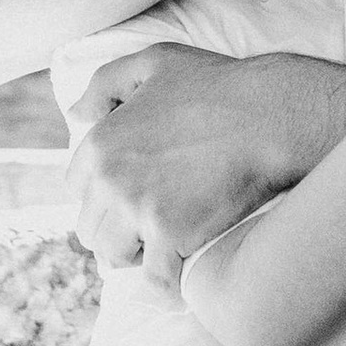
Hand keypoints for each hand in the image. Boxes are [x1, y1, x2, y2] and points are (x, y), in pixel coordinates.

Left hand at [68, 46, 300, 279]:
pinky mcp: (172, 237)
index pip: (77, 186)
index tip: (125, 196)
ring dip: (135, 255)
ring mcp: (140, 211)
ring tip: (159, 249)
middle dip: (115, 228)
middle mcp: (111, 179)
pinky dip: (165, 284)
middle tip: (144, 228)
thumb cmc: (219, 85)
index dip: (102, 192)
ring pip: (114, 255)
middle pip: (90, 226)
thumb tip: (75, 114)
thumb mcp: (155, 62)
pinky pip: (155, 278)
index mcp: (101, 141)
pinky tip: (177, 278)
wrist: (270, 116)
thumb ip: (105, 83)